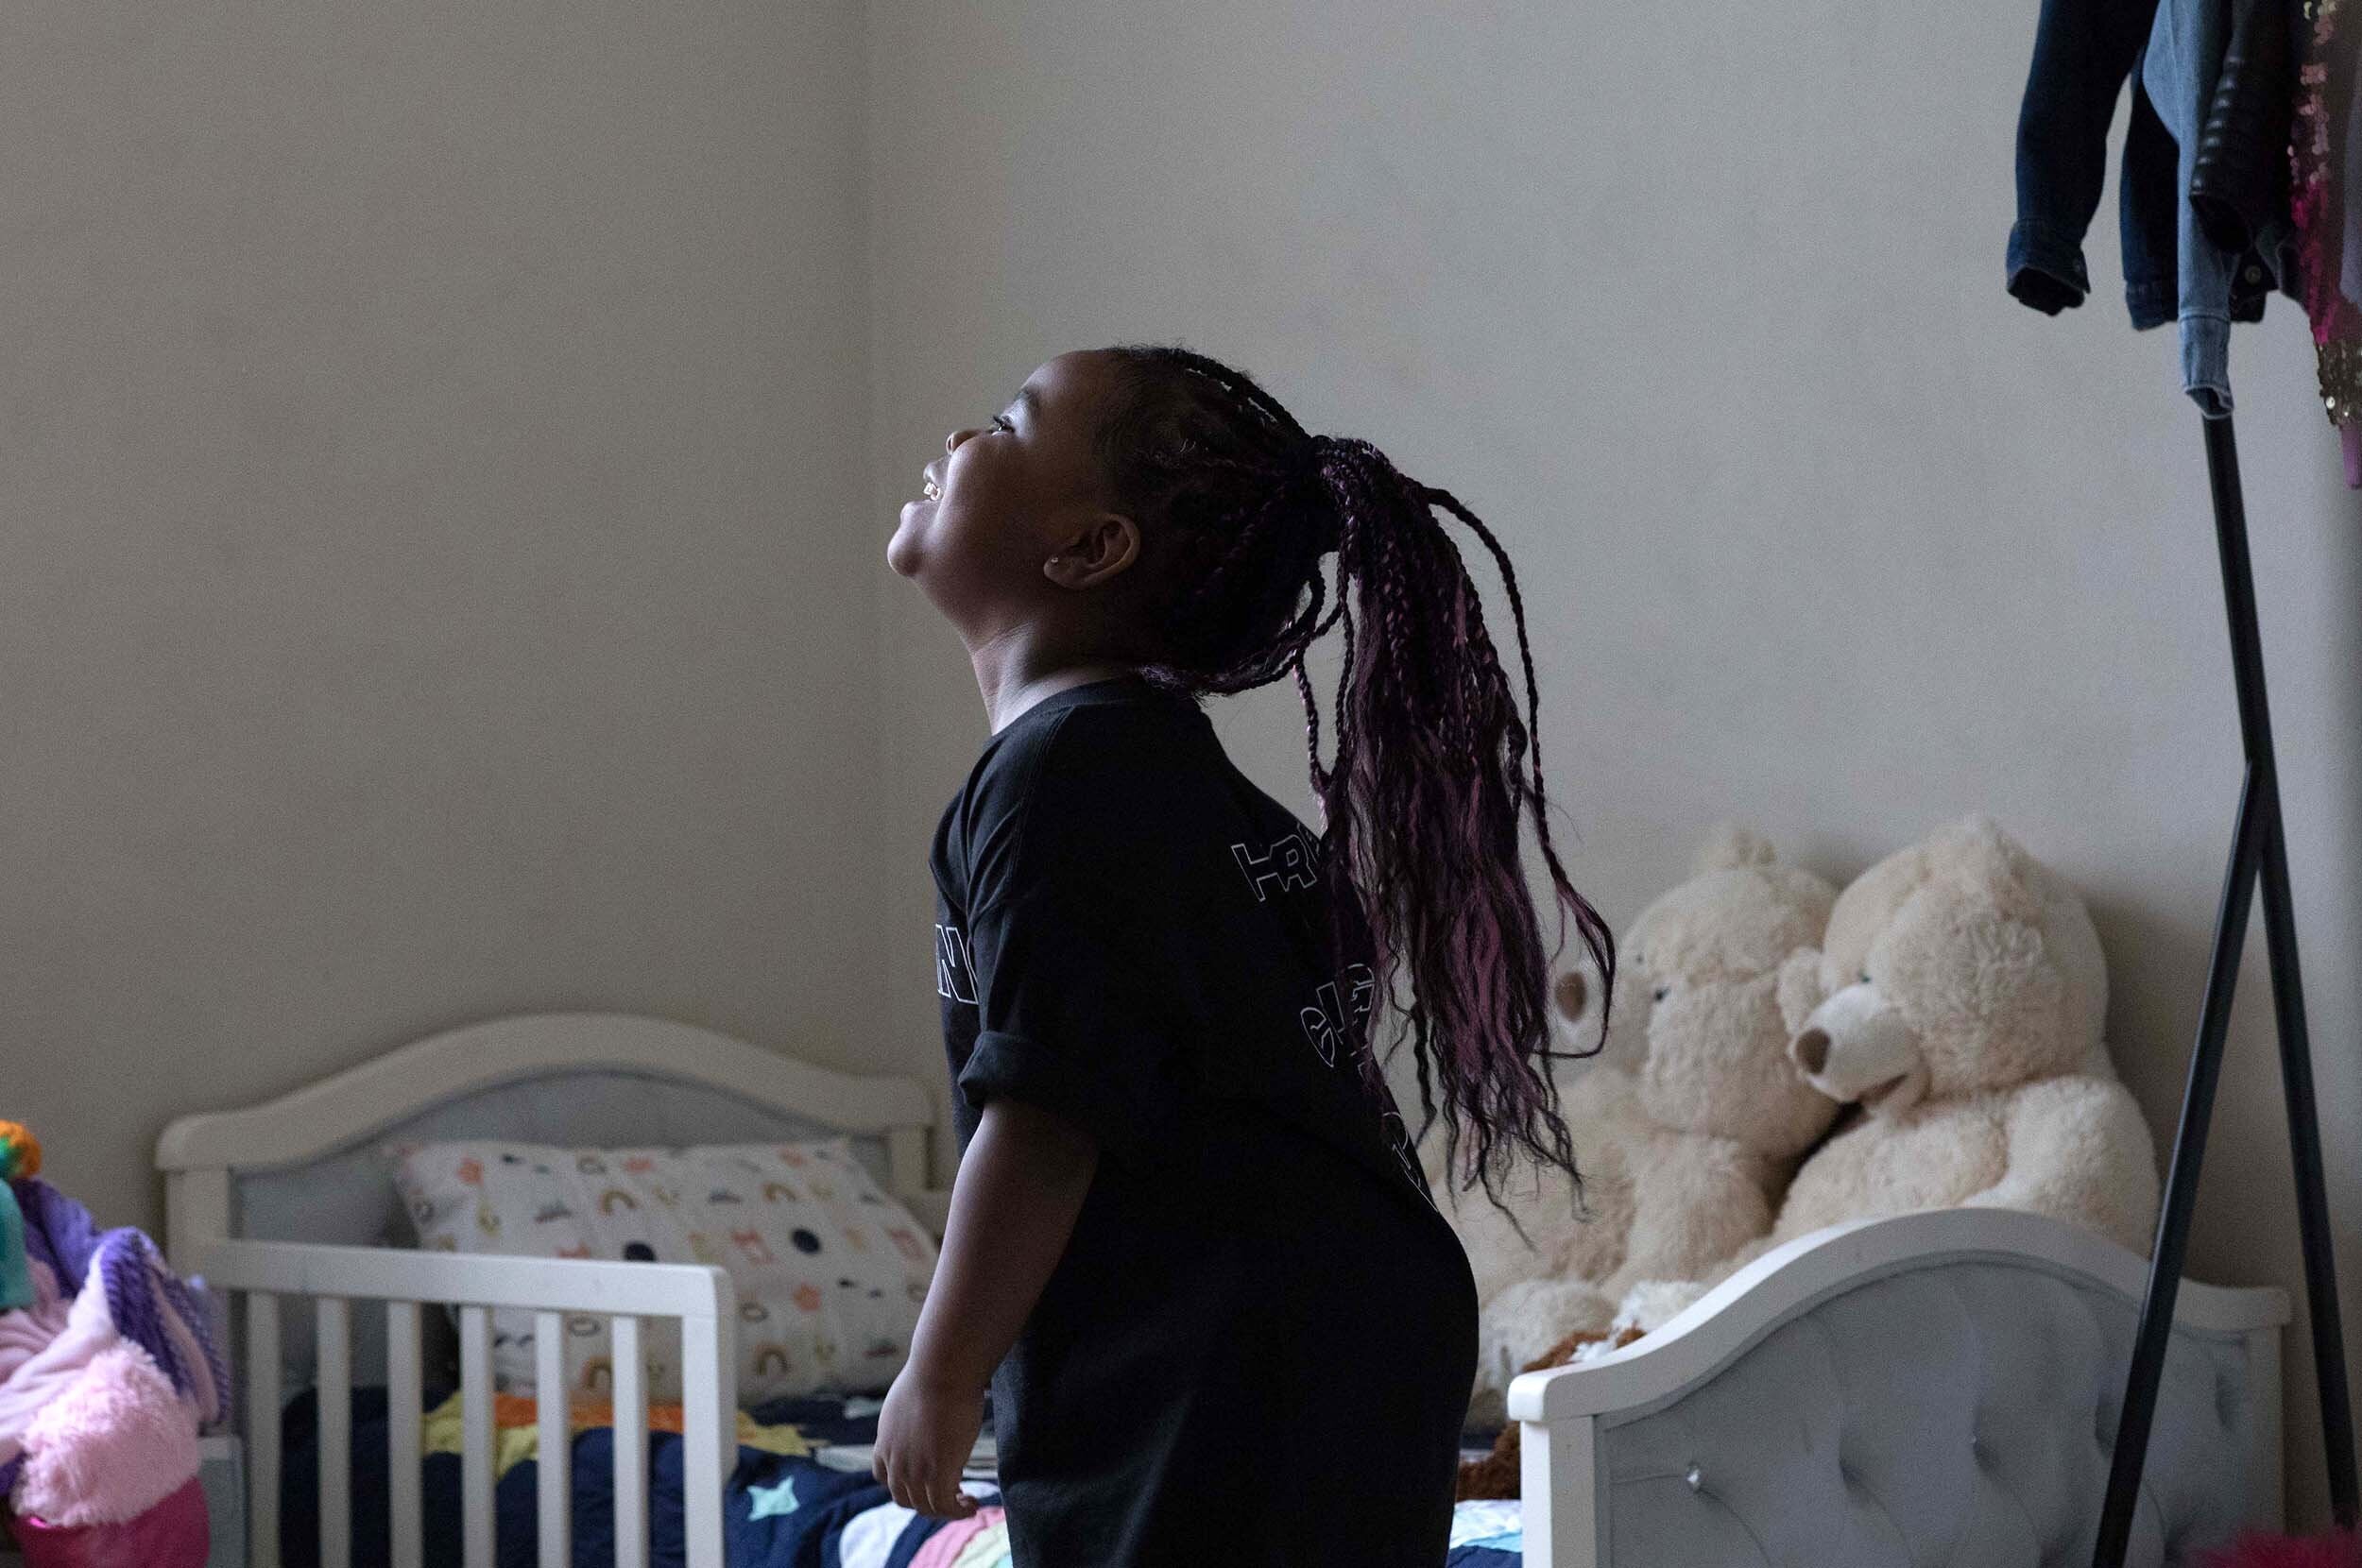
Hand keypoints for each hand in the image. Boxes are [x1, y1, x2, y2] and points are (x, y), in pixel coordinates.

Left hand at [872, 1367, 983, 1519]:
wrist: (941, 1370)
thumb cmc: (934, 1375)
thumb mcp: (911, 1400)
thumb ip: (914, 1419)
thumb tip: (929, 1417)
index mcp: (885, 1441)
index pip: (884, 1476)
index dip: (904, 1484)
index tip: (925, 1479)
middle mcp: (894, 1460)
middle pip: (903, 1497)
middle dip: (926, 1501)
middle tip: (951, 1493)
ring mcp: (914, 1469)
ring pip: (925, 1506)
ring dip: (946, 1509)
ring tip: (967, 1502)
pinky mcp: (937, 1473)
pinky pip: (945, 1505)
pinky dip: (959, 1511)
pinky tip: (974, 1504)